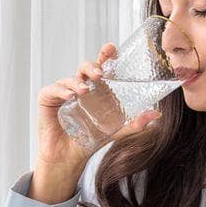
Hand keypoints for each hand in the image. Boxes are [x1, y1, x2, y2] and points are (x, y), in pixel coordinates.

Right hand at [29, 42, 162, 203]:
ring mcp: (63, 92)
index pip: (101, 67)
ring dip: (78, 81)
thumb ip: (135, 124)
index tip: (112, 48)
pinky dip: (61, 90)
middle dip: (93, 66)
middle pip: (86, 68)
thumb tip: (157, 115)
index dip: (105, 56)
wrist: (69, 158)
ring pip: (70, 78)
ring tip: (84, 91)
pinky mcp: (48, 100)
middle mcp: (81, 87)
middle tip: (100, 73)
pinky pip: (53, 89)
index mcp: (97, 89)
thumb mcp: (115, 130)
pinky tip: (70, 96)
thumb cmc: (90, 140)